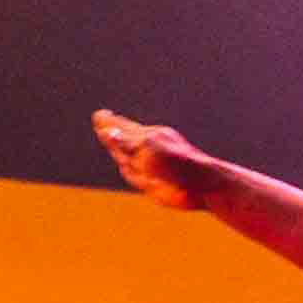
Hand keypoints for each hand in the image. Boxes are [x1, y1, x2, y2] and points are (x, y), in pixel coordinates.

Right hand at [91, 110, 206, 209]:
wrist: (202, 186)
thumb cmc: (178, 164)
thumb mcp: (149, 149)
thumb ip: (126, 142)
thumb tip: (106, 131)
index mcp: (146, 136)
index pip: (121, 127)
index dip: (109, 123)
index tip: (99, 115)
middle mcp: (146, 149)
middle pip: (121, 141)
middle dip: (110, 133)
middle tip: (101, 121)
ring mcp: (148, 166)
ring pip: (125, 158)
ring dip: (117, 149)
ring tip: (108, 136)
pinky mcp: (150, 183)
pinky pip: (132, 174)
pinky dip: (127, 169)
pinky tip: (125, 164)